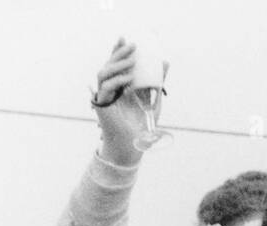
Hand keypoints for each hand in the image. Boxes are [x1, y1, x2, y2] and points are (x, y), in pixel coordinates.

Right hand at [91, 37, 155, 165]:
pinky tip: (129, 79)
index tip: (125, 38)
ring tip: (131, 61)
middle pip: (108, 65)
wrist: (133, 146)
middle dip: (119, 53)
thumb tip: (165, 62)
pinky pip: (105, 87)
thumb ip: (158, 81)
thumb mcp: (153, 99)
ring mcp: (103, 97)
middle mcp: (108, 90)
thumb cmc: (141, 126)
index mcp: (117, 87)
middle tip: (132, 46)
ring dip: (117, 64)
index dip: (117, 50)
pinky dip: (117, 81)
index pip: (114, 64)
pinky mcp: (101, 105)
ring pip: (103, 73)